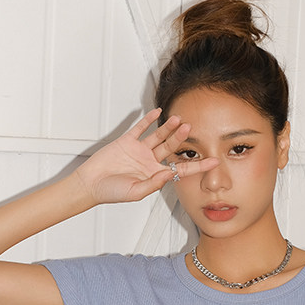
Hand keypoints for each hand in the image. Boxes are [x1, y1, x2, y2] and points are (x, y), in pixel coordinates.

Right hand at [74, 109, 217, 204]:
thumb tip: (168, 175)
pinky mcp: (126, 141)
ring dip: (168, 128)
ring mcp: (139, 150)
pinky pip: (140, 128)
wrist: (90, 184)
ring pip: (158, 136)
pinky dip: (148, 120)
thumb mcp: (135, 192)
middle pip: (171, 148)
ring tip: (179, 119)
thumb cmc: (111, 192)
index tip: (214, 161)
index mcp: (155, 175)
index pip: (181, 169)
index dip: (198, 165)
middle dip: (181, 139)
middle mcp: (150, 162)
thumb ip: (153, 184)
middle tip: (191, 129)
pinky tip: (158, 112)